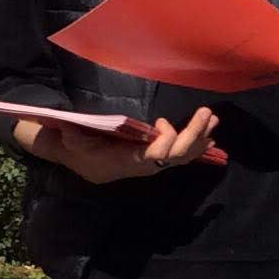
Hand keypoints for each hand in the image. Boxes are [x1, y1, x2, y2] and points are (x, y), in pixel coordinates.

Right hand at [22, 109, 217, 184]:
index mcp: (130, 161)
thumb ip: (72, 138)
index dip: (166, 140)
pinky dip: (198, 145)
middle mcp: (148, 165)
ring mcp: (156, 163)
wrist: (85, 164)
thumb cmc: (81, 151)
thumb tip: (66, 127)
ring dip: (201, 137)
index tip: (161, 121)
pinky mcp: (158, 158)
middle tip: (206, 113)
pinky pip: (183, 154)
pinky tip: (210, 136)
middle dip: (194, 135)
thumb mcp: (72, 144)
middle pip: (179, 155)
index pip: (157, 155)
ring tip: (213, 119)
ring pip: (185, 155)